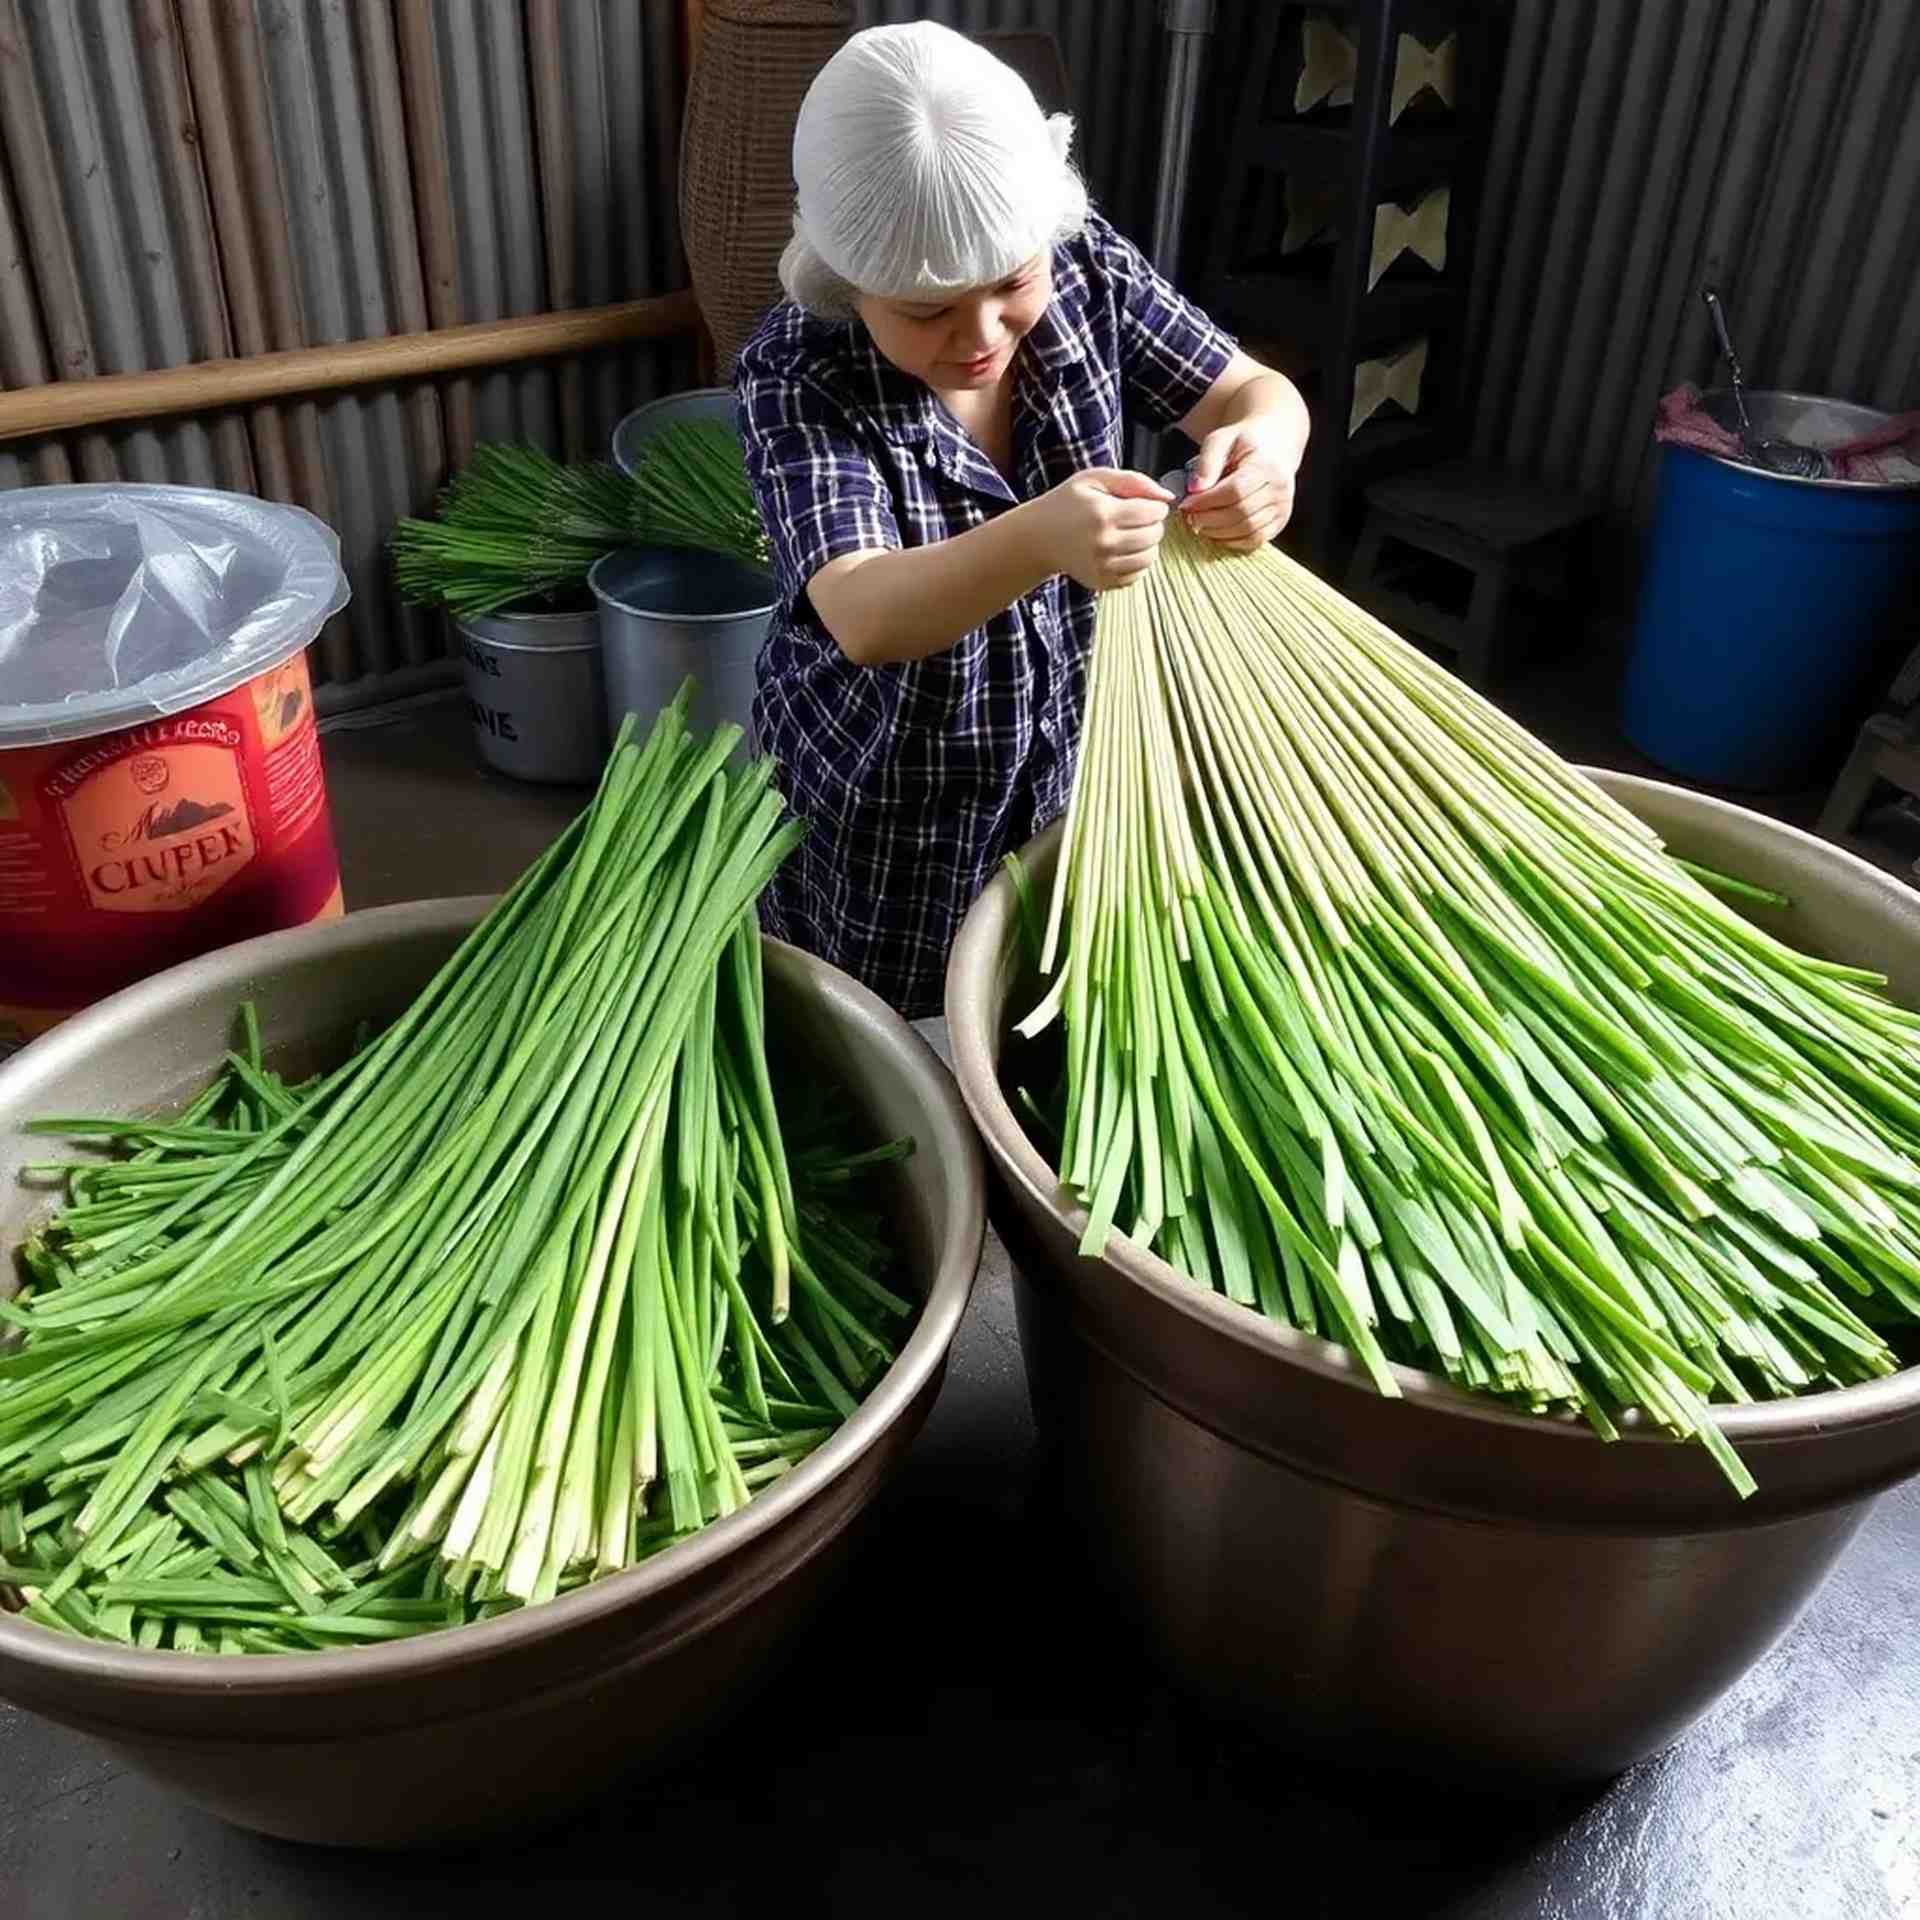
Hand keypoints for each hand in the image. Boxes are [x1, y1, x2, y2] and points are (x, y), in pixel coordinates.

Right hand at [1031, 468, 1174, 590]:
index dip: (1156, 507)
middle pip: (1154, 535)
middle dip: (1154, 524)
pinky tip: (1123, 551)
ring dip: (1148, 544)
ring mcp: (1102, 566)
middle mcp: (1103, 544)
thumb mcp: (1094, 479)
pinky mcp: (1102, 582)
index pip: (1153, 513)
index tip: (1146, 504)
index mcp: (1102, 514)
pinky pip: (1137, 575)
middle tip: (1139, 519)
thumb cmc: (1067, 504)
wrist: (1038, 537)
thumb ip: (1133, 481)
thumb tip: (1167, 496)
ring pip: (1150, 557)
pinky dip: (1137, 562)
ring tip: (1132, 534)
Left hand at [1180, 419, 1302, 549]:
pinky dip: (1232, 541)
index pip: (1235, 491)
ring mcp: (1283, 507)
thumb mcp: (1222, 440)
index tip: (1186, 504)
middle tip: (1189, 517)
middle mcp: (1280, 489)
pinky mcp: (1279, 521)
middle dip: (1209, 519)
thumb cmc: (1243, 442)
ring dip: (1217, 532)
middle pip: (1240, 513)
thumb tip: (1194, 489)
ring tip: (1199, 523)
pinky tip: (1216, 531)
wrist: (1274, 445)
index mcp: (1266, 465)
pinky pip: (1255, 540)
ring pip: (1247, 530)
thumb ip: (1207, 462)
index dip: (1207, 502)